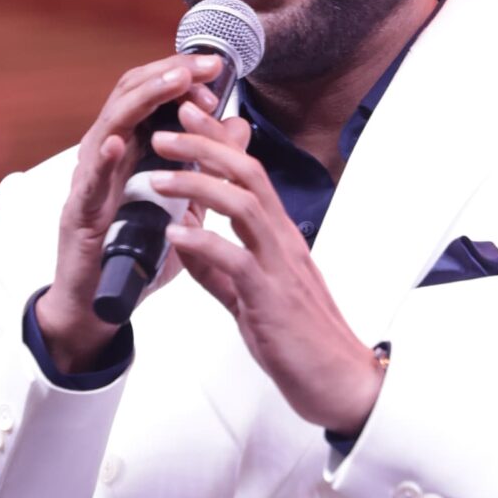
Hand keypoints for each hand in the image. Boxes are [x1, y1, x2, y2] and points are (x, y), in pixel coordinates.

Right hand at [38, 50, 222, 370]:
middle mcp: (107, 155)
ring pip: (110, 125)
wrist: (104, 303)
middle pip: (130, 96)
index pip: (153, 95)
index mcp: (133, 148)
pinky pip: (88, 181)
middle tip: (204, 65)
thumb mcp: (186, 203)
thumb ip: (208, 166)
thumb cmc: (139, 252)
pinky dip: (103, 158)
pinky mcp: (78, 214)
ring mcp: (89, 181)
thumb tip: (239, 125)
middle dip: (167, 75)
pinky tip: (120, 142)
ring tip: (172, 83)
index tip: (217, 68)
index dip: (182, 76)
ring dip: (141, 100)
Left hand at [148, 104, 386, 434]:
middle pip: (246, 173)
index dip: (216, 140)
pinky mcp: (271, 298)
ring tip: (159, 176)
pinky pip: (236, 260)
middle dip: (203, 145)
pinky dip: (203, 242)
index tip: (186, 116)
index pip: (247, 173)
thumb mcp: (248, 295)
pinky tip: (175, 234)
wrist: (337, 382)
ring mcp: (280, 266)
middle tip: (164, 129)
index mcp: (277, 237)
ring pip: (242, 205)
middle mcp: (282, 241)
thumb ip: (216, 267)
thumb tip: (184, 240)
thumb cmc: (300, 340)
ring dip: (198, 185)